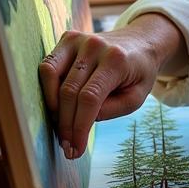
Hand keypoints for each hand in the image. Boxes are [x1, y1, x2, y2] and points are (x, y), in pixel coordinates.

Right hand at [38, 14, 184, 159]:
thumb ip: (110, 110)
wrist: (140, 43)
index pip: (90, 98)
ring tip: (61, 126)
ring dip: (52, 107)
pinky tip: (58, 105)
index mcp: (117, 60)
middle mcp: (96, 46)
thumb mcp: (135, 97)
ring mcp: (79, 39)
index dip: (78, 126)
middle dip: (65, 124)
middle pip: (69, 92)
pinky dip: (48, 89)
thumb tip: (79, 120)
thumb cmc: (138, 74)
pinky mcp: (68, 38)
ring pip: (52, 76)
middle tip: (66, 146)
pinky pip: (48, 66)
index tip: (75, 149)